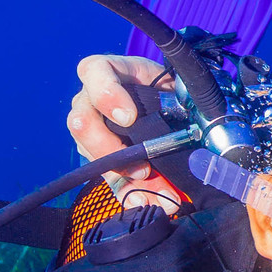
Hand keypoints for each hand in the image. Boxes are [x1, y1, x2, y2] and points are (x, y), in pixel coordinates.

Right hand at [67, 54, 182, 214]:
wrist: (165, 101)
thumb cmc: (164, 85)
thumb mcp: (171, 83)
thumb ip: (177, 97)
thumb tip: (189, 132)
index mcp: (106, 70)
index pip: (94, 72)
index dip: (108, 95)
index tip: (129, 118)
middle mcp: (89, 98)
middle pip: (81, 122)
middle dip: (110, 150)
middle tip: (143, 167)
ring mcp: (89, 127)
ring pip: (91, 155)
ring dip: (125, 178)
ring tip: (156, 193)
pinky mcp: (97, 154)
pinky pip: (106, 175)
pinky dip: (128, 192)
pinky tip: (145, 201)